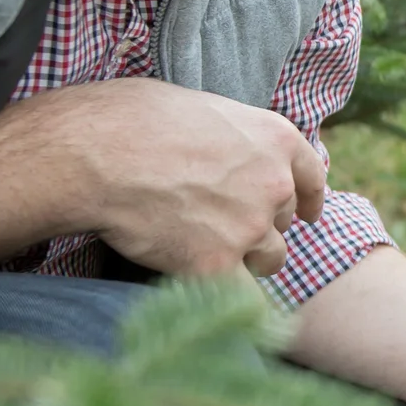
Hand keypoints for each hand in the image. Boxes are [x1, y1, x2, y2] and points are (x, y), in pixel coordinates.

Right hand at [7, 80, 325, 277]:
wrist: (93, 154)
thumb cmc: (131, 120)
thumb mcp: (201, 109)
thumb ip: (231, 139)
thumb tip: (228, 154)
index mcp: (275, 137)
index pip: (312, 177)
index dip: (308, 198)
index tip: (308, 214)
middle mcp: (274, 184)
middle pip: (283, 222)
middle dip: (259, 226)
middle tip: (218, 224)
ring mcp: (249, 227)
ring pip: (269, 259)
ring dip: (244, 259)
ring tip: (201, 249)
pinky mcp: (217, 266)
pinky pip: (241, 296)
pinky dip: (225, 295)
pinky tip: (204, 289)